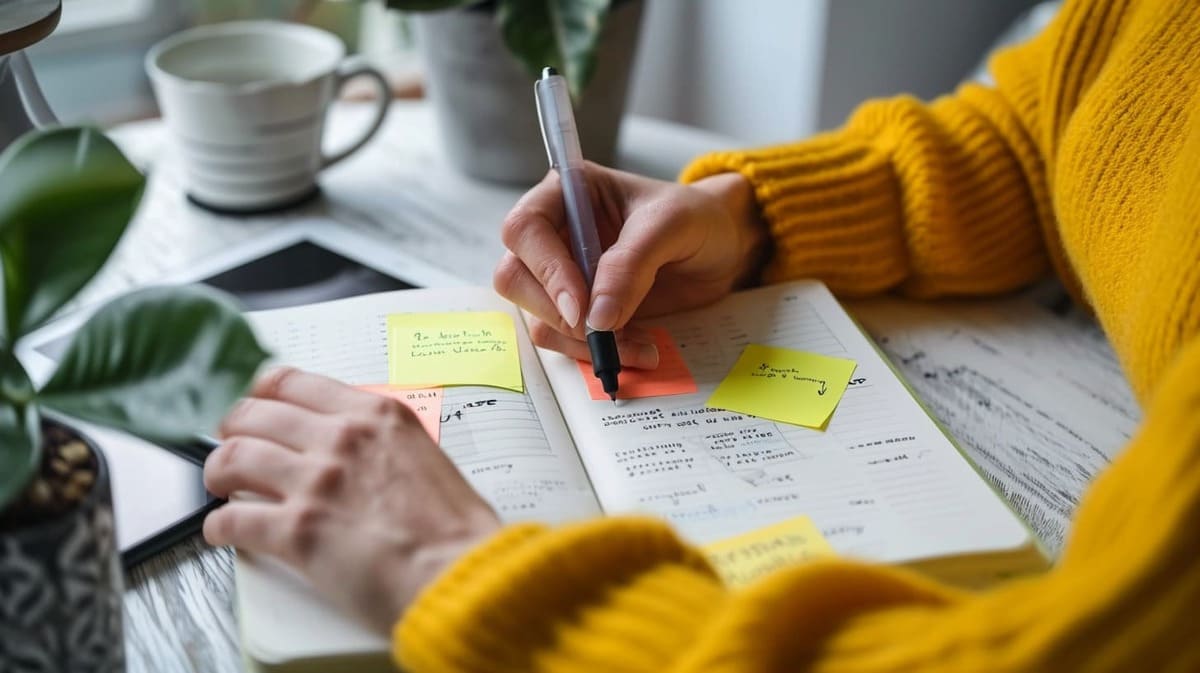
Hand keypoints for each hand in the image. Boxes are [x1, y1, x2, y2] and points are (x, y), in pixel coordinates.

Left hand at [202, 368, 499, 633]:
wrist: (461, 573)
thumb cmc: (455, 529)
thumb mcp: (426, 456)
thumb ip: (382, 444)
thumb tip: (355, 452)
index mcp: (376, 415)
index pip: (293, 382)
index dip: (261, 394)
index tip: (254, 405)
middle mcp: (342, 438)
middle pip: (253, 414)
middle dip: (233, 429)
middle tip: (230, 444)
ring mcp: (317, 481)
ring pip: (234, 458)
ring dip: (217, 471)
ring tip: (219, 484)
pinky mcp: (298, 530)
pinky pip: (233, 519)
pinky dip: (218, 526)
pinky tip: (222, 530)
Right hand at [493, 164, 767, 367]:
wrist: (723, 249)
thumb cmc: (697, 219)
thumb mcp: (672, 226)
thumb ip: (631, 263)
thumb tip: (596, 315)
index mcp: (568, 193)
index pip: (525, 229)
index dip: (546, 270)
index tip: (582, 307)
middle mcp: (555, 233)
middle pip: (515, 278)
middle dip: (559, 313)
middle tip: (607, 332)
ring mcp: (562, 276)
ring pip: (537, 316)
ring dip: (581, 341)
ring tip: (637, 345)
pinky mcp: (579, 310)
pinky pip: (564, 340)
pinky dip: (596, 353)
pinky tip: (637, 348)